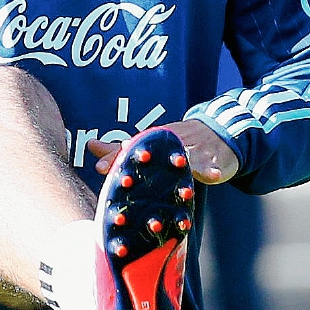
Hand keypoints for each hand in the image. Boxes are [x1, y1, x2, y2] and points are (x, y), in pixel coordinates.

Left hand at [87, 119, 239, 184]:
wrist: (219, 131)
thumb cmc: (179, 141)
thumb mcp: (151, 142)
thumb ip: (119, 149)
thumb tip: (91, 145)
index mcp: (155, 138)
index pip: (134, 146)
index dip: (116, 157)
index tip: (100, 168)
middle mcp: (173, 141)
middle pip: (158, 152)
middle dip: (145, 163)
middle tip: (130, 179)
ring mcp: (195, 149)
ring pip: (187, 157)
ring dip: (181, 164)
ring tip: (177, 169)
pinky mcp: (214, 158)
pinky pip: (213, 164)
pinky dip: (212, 169)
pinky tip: (214, 176)